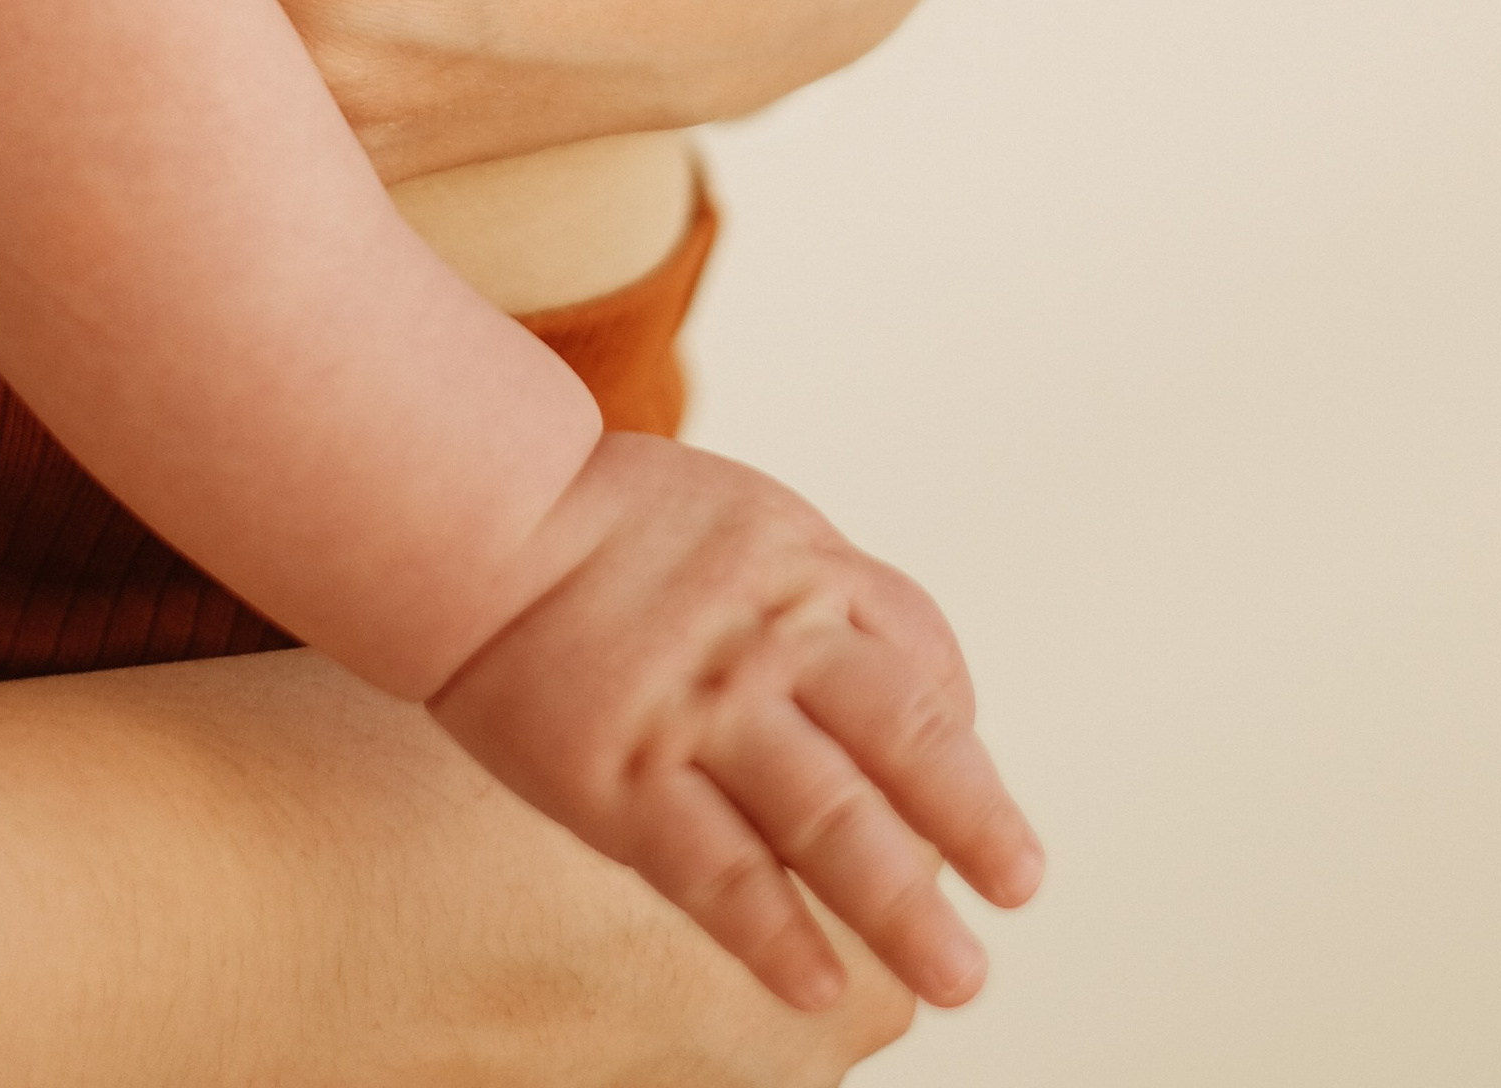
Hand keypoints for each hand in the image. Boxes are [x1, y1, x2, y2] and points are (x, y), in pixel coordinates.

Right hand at [430, 432, 1040, 1016]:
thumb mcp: (742, 520)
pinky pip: (717, 871)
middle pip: (903, 735)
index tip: (971, 791)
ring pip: (828, 819)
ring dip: (900, 903)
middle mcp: (771, 638)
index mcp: (806, 567)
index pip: (921, 653)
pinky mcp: (623, 778)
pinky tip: (819, 982)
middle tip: (1019, 884)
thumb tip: (899, 676)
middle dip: (973, 818)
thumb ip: (814, 596)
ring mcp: (700, 712)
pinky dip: (775, 934)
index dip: (958, 728)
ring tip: (958, 975)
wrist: (481, 517)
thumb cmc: (606, 524)